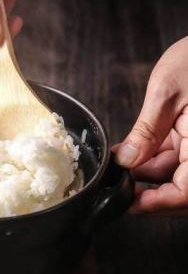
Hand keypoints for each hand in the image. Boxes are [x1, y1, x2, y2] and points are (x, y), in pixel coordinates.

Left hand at [114, 36, 187, 214]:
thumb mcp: (166, 94)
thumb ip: (147, 132)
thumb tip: (126, 161)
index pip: (187, 192)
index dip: (157, 203)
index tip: (128, 204)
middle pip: (180, 188)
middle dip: (146, 191)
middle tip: (116, 187)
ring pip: (172, 174)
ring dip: (143, 174)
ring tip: (116, 167)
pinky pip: (171, 157)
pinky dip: (149, 159)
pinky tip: (128, 154)